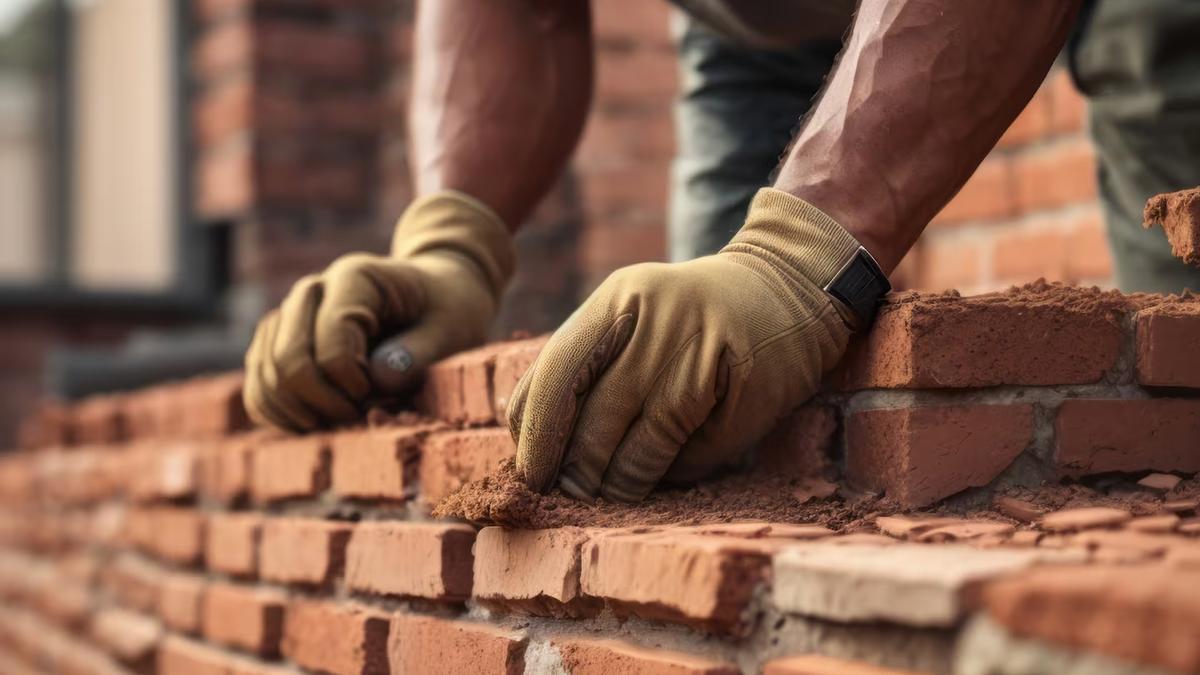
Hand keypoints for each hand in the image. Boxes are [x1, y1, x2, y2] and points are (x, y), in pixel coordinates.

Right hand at [244, 192, 512, 431]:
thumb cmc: (446, 311)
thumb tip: (377, 379)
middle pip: (287, 360)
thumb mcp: (452, 330)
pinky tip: (312, 424)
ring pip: (265, 373)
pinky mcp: (278, 338)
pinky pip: (258, 381)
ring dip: (298, 413)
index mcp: (354, 278)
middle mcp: (312, 289)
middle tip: (359, 420)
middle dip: (322, 405)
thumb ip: (418, 354)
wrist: (433, 292)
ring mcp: (289, 312)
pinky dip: (278, 412)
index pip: (331, 345)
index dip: (353, 386)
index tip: (383, 397)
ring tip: (341, 423)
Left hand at [507, 188, 861, 501]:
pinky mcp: (733, 380)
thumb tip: (542, 452)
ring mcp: (695, 346)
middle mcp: (650, 316)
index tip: (530, 472)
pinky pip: (685, 450)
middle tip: (567, 497)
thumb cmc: (692, 321)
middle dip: (574, 470)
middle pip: (592, 416)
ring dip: (618, 483)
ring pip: (637, 441)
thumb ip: (589, 374)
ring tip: (608, 498)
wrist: (787, 288)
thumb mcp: (634, 324)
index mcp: (614, 299)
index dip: (534, 436)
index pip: (553, 377)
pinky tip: (663, 476)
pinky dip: (667, 474)